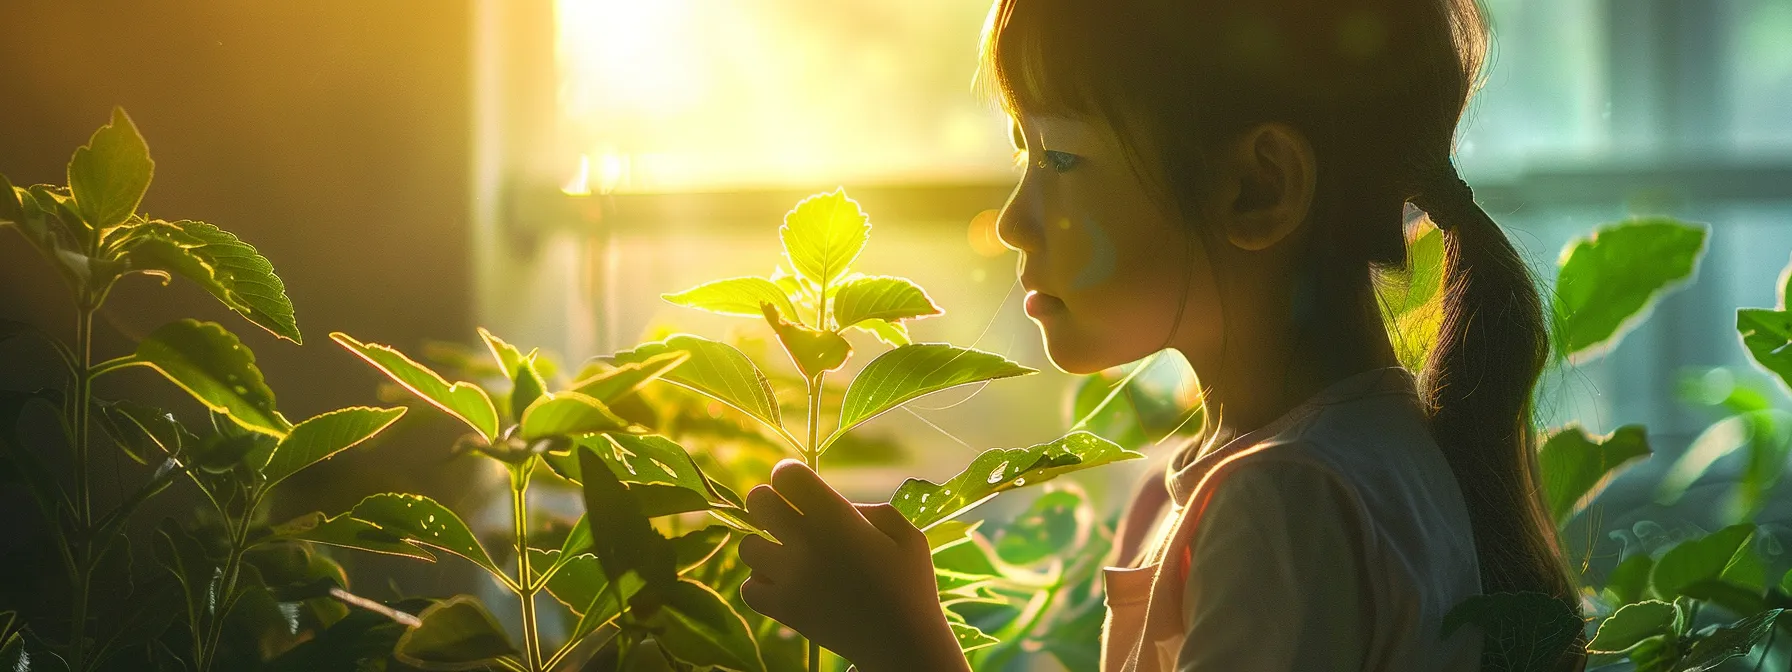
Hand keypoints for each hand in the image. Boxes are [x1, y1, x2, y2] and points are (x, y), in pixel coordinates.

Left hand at [738, 459, 967, 671]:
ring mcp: (791, 578)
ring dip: (764, 548)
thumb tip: (834, 507)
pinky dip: (761, 585)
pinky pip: (749, 587)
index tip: (800, 490)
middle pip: (757, 502)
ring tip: (788, 558)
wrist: (902, 643)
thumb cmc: (910, 586)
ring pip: (747, 547)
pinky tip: (786, 586)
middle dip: (768, 504)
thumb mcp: (906, 536)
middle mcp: (807, 543)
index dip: (790, 477)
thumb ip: (869, 511)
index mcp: (836, 518)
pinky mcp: (783, 610)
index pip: (786, 475)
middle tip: (787, 520)